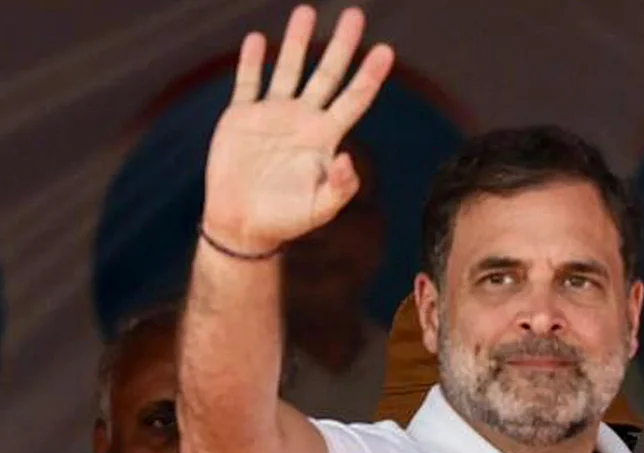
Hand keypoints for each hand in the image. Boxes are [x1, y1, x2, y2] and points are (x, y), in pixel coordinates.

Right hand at [202, 5, 393, 251]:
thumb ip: (340, 186)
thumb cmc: (286, 220)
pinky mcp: (241, 118)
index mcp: (325, 138)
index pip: (354, 99)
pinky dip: (252, 61)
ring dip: (296, 42)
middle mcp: (303, 120)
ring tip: (306, 11)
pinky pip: (248, 83)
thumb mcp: (320, 207)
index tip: (386, 51)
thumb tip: (349, 159)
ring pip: (288, 70)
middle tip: (355, 14)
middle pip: (327, 74)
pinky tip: (258, 40)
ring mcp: (272, 116)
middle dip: (342, 45)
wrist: (243, 225)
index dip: (370, 76)